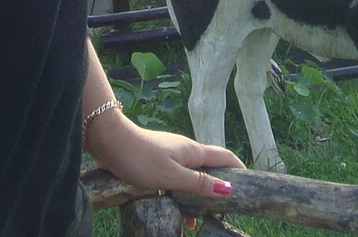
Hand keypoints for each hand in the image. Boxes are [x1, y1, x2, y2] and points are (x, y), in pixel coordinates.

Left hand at [85, 109, 243, 199]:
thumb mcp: (171, 175)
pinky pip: (175, 178)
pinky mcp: (155, 161)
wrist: (108, 140)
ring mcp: (169, 155)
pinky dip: (180, 193)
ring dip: (197, 195)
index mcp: (192, 152)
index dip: (239, 170)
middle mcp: (184, 151)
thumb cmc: (139, 157)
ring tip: (197, 219)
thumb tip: (228, 188)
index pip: (224, 157)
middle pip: (209, 167)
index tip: (249, 186)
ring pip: (191, 176)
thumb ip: (198, 183)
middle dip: (219, 186)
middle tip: (223, 209)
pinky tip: (174, 210)